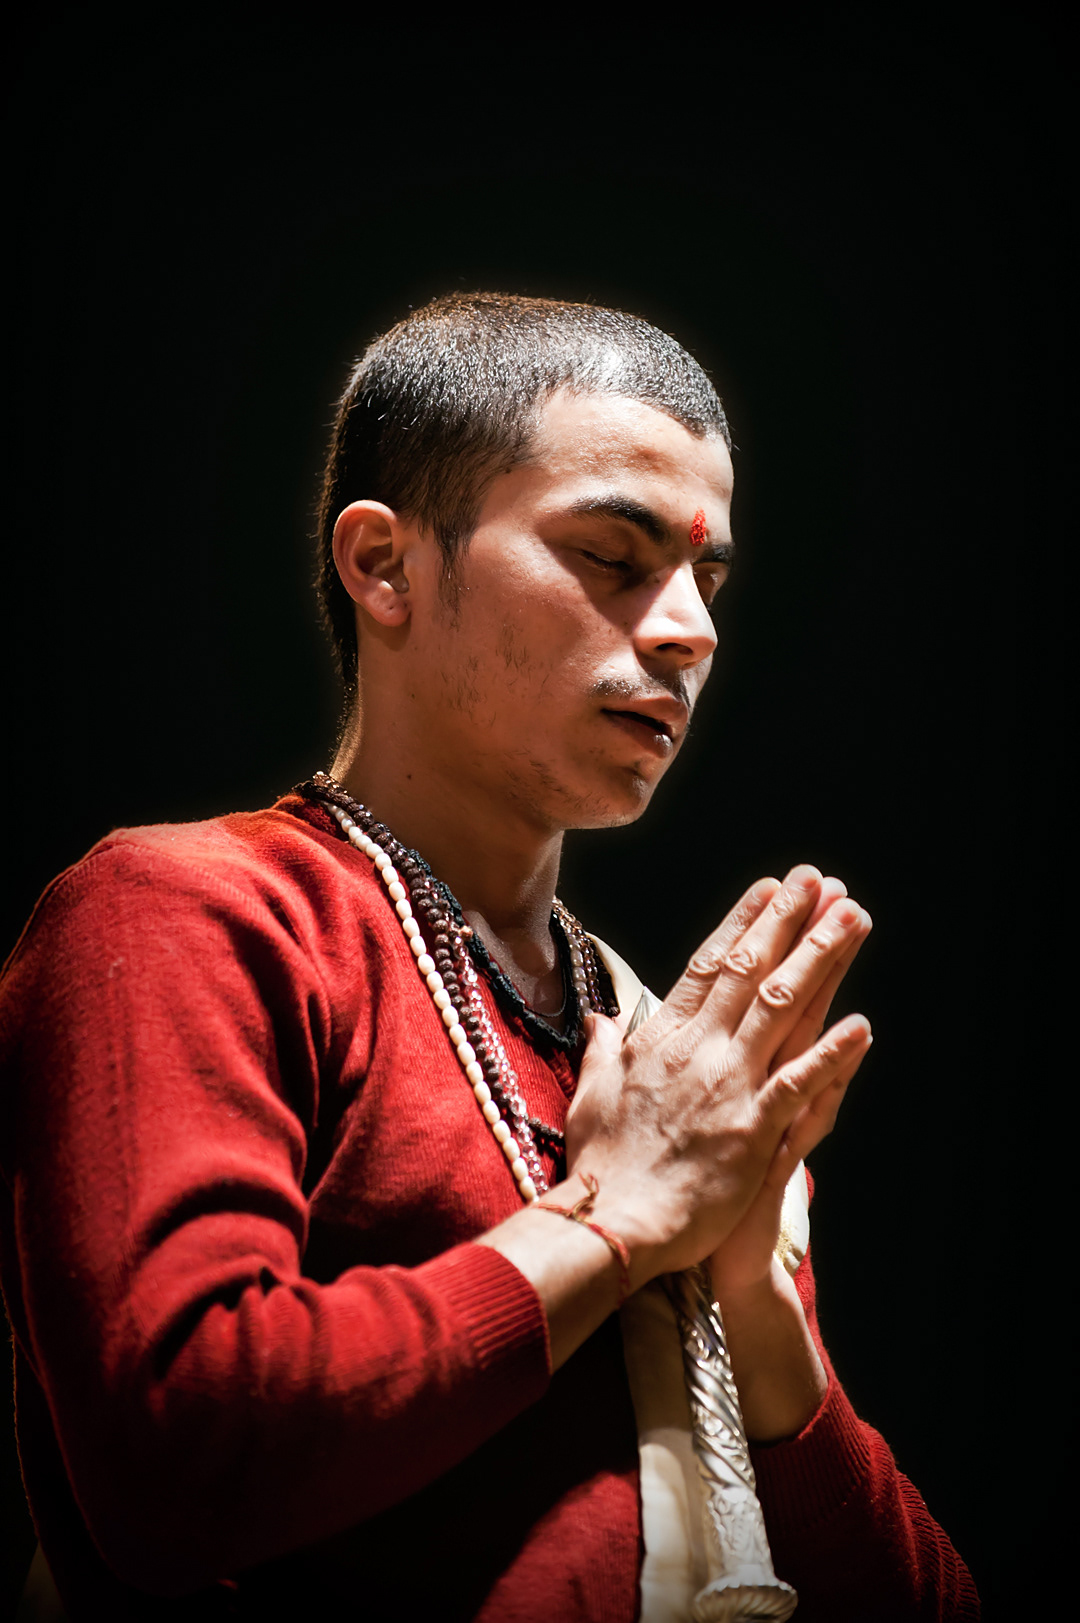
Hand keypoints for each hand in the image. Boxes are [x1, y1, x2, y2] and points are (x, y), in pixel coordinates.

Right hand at [563, 866, 872, 1286]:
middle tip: (822, 880)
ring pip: (783, 1009)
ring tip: (852, 919)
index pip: (709, 966)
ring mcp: (729, 1087)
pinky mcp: (754, 1130)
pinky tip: (863, 1024)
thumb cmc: (600, 1164)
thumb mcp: (590, 1094)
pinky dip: (833, 1054)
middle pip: (753, 972)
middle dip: (790, 920)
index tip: (770, 888)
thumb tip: (598, 1020)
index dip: (744, 923)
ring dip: (822, 959)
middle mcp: (700, 1051)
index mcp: (662, 1039)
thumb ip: (601, 1051)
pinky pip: (801, 1084)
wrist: (611, 1222)